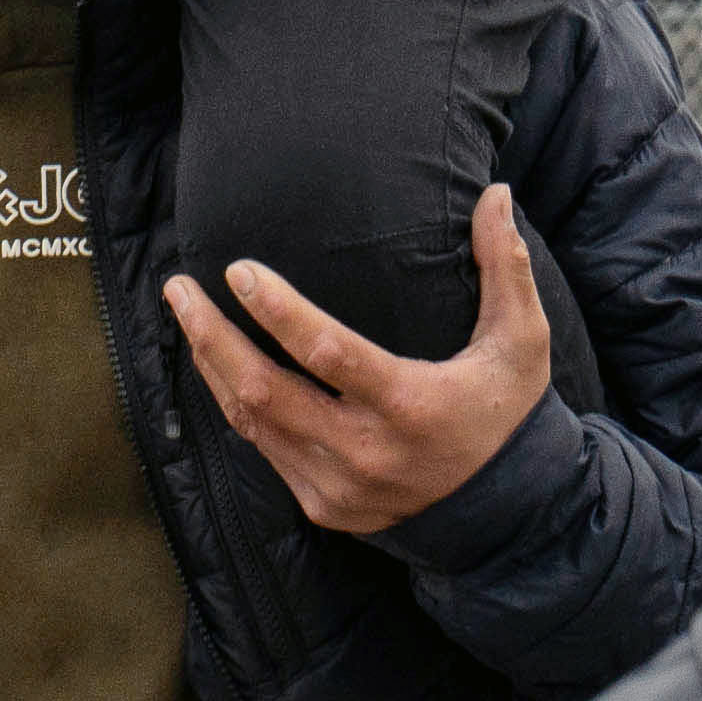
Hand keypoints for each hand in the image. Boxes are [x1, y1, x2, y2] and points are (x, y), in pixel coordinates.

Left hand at [165, 182, 554, 541]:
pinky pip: (263, 449)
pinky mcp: (323, 506)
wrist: (507, 510)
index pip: (328, 353)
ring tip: (187, 313)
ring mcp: (338, 486)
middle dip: (212, 336)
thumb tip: (496, 190)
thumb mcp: (522, 340)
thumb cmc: (507, 410)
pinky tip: (220, 363)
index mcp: (411, 406)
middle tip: (179, 287)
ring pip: (252, 421)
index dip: (278, 311)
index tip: (239, 270)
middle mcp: (366, 452)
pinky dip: (236, 403)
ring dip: (212, 365)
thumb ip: (506, 266)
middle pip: (265, 391)